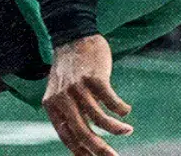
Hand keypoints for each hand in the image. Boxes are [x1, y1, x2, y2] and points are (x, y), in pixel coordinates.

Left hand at [43, 35, 132, 155]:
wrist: (73, 36)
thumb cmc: (71, 70)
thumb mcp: (62, 92)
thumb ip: (69, 114)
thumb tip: (85, 143)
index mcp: (52, 105)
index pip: (67, 136)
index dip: (82, 152)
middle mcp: (62, 98)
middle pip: (82, 132)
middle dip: (101, 150)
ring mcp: (77, 87)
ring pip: (99, 119)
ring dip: (117, 129)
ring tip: (128, 130)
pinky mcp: (93, 77)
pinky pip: (111, 101)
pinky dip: (120, 110)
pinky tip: (125, 111)